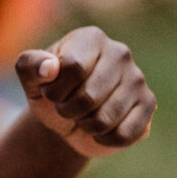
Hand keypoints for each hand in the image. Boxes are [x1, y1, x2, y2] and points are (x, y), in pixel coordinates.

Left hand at [16, 26, 155, 158]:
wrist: (66, 117)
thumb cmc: (50, 90)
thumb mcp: (30, 79)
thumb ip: (29, 66)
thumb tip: (50, 68)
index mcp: (91, 38)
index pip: (73, 68)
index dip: (54, 89)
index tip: (50, 90)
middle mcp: (120, 53)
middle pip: (89, 96)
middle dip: (68, 109)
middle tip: (66, 105)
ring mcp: (137, 78)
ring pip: (105, 119)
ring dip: (85, 125)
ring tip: (83, 114)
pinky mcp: (147, 104)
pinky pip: (123, 134)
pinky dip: (104, 139)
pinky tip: (100, 128)